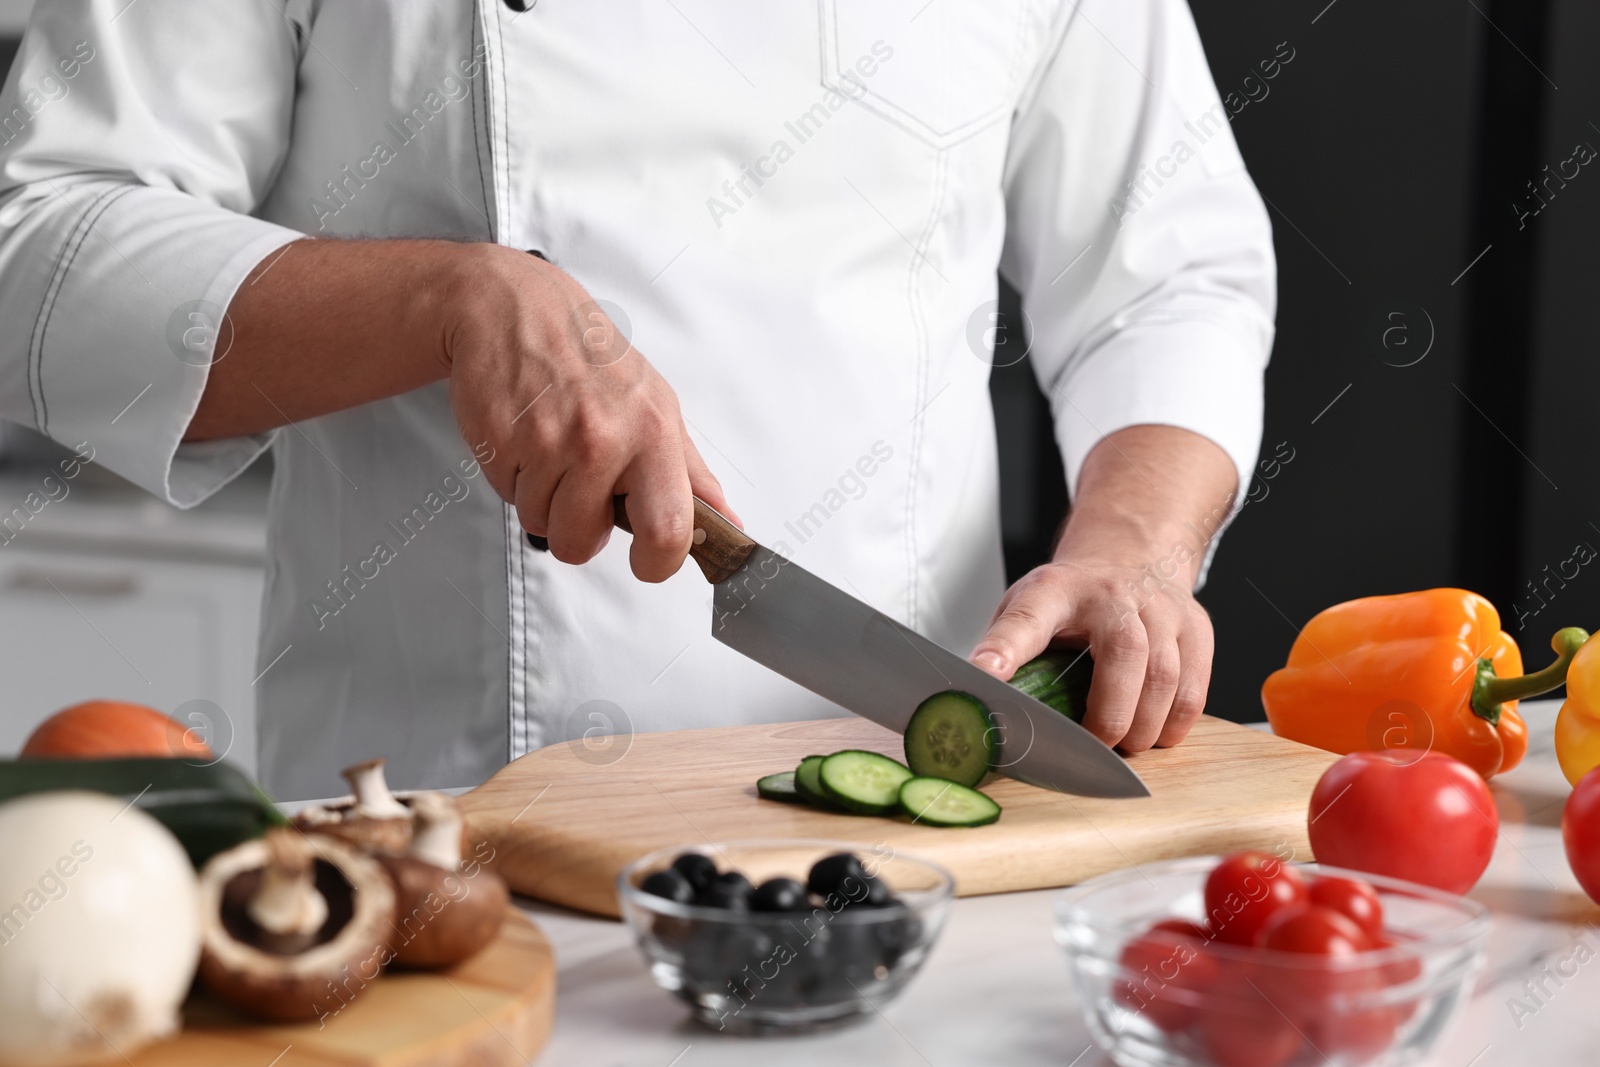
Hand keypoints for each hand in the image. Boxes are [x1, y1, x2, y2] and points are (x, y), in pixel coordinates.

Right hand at [442, 245, 736, 581]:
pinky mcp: (500, 441)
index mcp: (654, 434)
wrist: (515, 308)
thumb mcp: (657, 405)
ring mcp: (548, 441)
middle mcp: (603, 438)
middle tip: (582, 490)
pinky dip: (512, 477)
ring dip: (542, 499)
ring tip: (551, 449)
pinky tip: (524, 436)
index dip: (658, 564)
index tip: (649, 562)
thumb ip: (690, 474)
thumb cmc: (591, 359)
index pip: (669, 531)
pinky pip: (506, 495)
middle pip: (583, 544)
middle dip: (579, 534)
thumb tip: (728, 524)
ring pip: (540, 525)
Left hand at [967, 424, 1238, 753]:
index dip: (1003, 650)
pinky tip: (1155, 732)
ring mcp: (1160, 607)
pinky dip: (1175, 721)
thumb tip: (971, 707)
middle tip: (1094, 746)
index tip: (982, 677)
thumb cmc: (1070, 599)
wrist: (1130, 555)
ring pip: (1165, 674)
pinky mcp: (1195, 626)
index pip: (1025, 619)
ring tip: (1123, 745)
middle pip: (1124, 652)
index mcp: (1054, 592)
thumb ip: (1007, 651)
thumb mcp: (1026, 608)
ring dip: (1143, 726)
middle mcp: (1112, 594)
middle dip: (1110, 714)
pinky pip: (1194, 686)